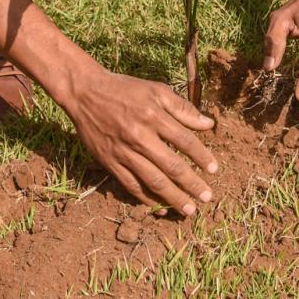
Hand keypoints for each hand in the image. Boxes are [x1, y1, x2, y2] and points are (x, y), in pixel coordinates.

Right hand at [66, 69, 217, 214]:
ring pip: (153, 181)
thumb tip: (208, 124)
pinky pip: (131, 185)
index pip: (185, 141)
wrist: (85, 93)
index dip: (202, 157)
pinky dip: (146, 199)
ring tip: (189, 209)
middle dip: (192, 184)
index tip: (214, 170)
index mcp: (153, 116)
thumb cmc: (124, 89)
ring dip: (173, 197)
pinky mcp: (110, 163)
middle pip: (171, 166)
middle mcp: (140, 137)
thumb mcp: (156, 90)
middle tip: (207, 197)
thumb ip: (182, 108)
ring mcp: (124, 152)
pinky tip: (160, 207)